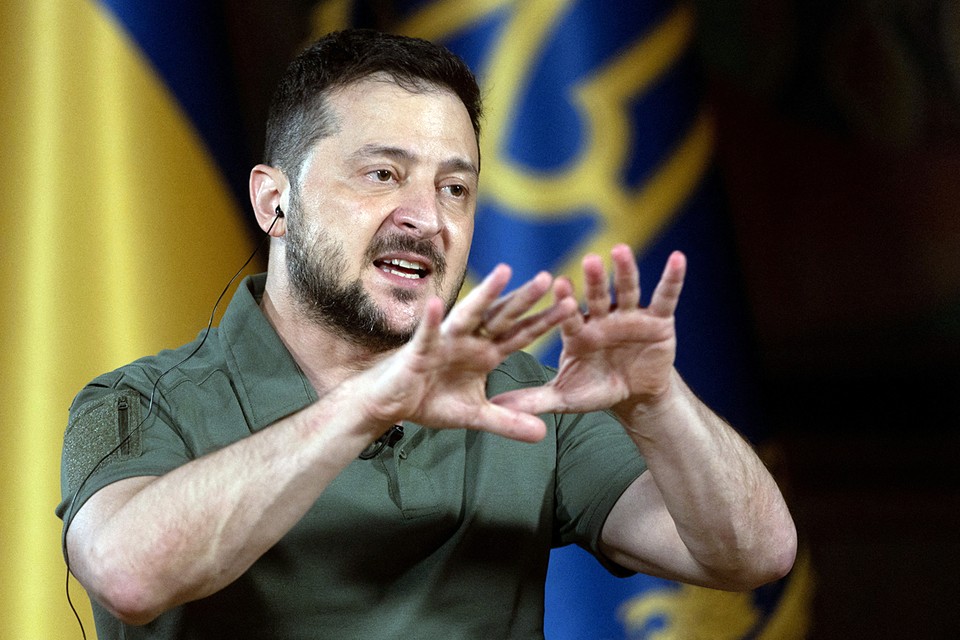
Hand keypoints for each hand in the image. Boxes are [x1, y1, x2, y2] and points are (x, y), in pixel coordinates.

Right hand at [358, 265, 577, 441]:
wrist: (392, 404)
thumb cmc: (430, 400)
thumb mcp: (476, 417)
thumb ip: (508, 422)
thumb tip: (542, 435)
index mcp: (485, 353)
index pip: (521, 335)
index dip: (544, 321)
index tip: (573, 306)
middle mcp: (470, 341)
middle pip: (502, 317)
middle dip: (524, 300)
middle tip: (549, 278)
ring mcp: (445, 341)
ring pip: (469, 315)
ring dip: (486, 294)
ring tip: (504, 271)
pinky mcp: (420, 350)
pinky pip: (428, 333)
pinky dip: (432, 321)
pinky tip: (437, 304)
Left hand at [491, 245, 685, 419]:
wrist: (636, 396)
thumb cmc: (597, 390)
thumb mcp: (566, 397)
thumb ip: (534, 399)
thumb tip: (496, 406)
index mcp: (579, 332)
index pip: (569, 315)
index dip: (565, 301)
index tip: (558, 283)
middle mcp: (602, 318)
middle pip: (597, 296)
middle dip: (594, 280)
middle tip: (588, 260)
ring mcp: (630, 316)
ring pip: (627, 290)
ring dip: (626, 271)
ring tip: (621, 250)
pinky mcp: (658, 319)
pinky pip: (666, 296)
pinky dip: (673, 279)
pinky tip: (678, 259)